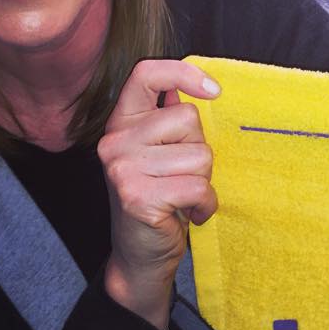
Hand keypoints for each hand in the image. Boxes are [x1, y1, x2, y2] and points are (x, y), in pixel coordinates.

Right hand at [99, 59, 220, 329]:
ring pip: (199, 155)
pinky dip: (205, 204)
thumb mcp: (159, 153)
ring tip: (183, 197)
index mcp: (121, 123)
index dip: (182, 72)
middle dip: (199, 150)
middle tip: (181, 176)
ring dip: (203, 181)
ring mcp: (124, 168)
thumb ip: (170, 121)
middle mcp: (115, 141)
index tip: (212, 90)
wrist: (139, 256)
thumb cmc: (158, 199)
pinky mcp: (138, 196)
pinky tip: (189, 214)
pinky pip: (198, 186)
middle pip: (188, 119)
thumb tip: (201, 88)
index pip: (146, 73)